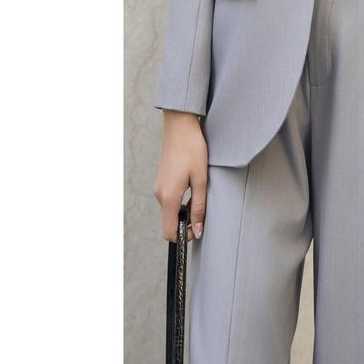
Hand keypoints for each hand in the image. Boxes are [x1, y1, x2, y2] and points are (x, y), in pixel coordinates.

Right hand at [153, 111, 208, 242]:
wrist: (180, 126)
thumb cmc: (192, 150)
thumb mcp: (201, 179)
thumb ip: (199, 206)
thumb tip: (197, 231)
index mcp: (168, 197)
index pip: (168, 232)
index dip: (183, 237)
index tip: (198, 230)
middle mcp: (159, 195)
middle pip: (170, 221)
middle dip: (187, 222)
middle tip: (204, 208)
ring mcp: (158, 187)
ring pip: (171, 209)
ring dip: (185, 209)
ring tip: (201, 192)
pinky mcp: (161, 181)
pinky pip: (170, 198)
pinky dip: (181, 199)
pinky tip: (193, 184)